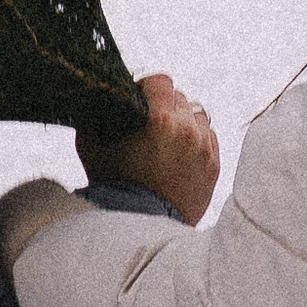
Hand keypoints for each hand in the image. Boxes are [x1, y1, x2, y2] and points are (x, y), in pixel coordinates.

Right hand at [80, 74, 219, 226]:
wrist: (138, 226)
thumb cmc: (111, 184)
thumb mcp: (91, 144)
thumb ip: (98, 114)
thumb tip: (103, 95)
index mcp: (160, 118)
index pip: (160, 80)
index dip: (146, 86)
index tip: (138, 97)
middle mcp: (188, 129)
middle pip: (179, 98)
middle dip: (163, 105)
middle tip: (148, 122)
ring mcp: (204, 148)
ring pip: (197, 115)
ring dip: (183, 120)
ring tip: (165, 138)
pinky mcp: (214, 166)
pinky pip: (209, 138)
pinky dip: (196, 140)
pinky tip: (178, 153)